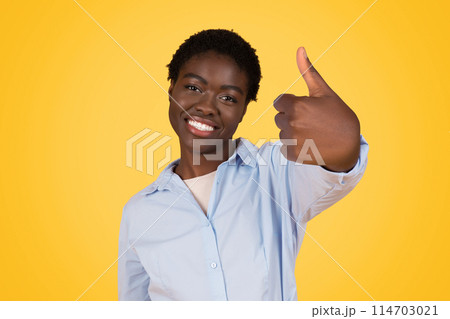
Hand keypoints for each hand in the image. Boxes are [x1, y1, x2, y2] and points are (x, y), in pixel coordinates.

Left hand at [273, 47, 360, 171]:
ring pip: (282, 133)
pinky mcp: (292, 155)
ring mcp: (291, 140)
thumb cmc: (338, 115)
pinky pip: (284, 148)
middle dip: (291, 118)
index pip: (279, 102)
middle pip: (279, 117)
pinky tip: (309, 144)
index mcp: (296, 105)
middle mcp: (291, 123)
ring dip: (292, 133)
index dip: (292, 104)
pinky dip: (294, 147)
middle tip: (311, 122)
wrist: (349, 146)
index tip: (306, 109)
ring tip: (312, 134)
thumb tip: (299, 49)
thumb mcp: (324, 92)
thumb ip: (308, 71)